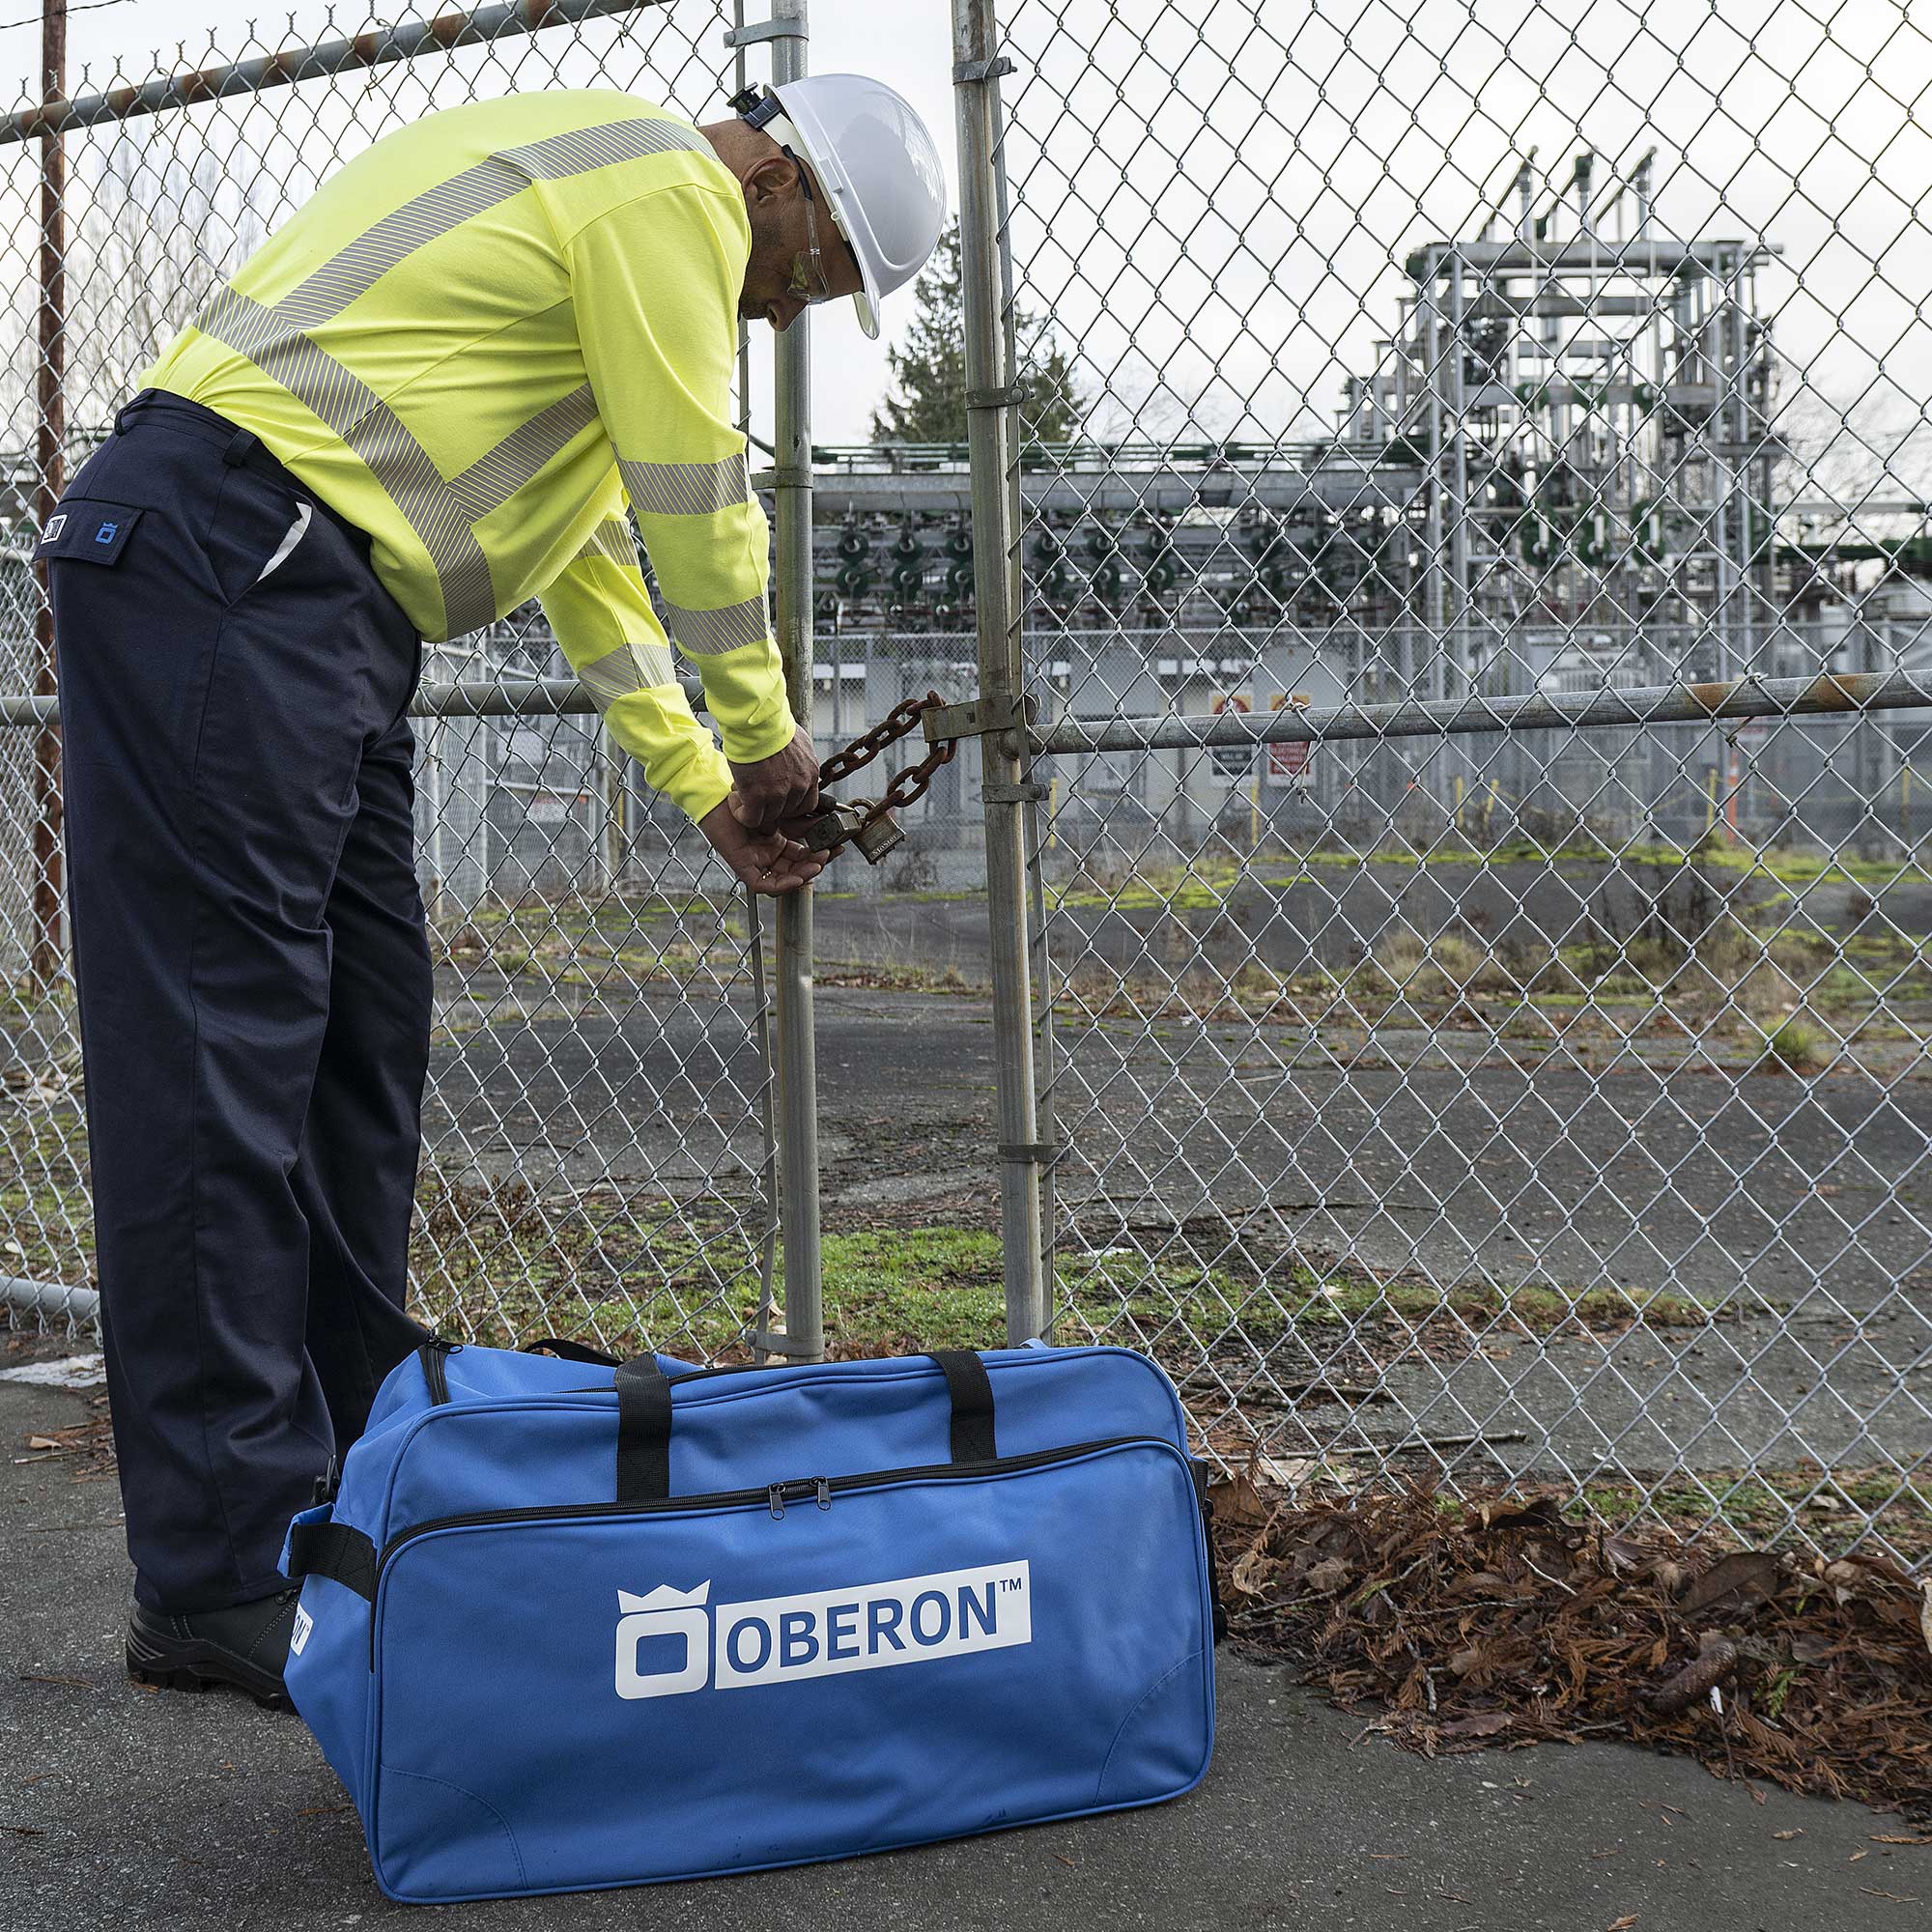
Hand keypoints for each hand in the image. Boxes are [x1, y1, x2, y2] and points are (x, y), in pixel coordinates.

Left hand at [699, 799, 823, 895]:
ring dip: (803, 876)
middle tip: (829, 855)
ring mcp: (755, 862)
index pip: (801, 857)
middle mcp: (766, 855)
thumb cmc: (745, 798)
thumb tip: (825, 825)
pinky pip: (764, 885)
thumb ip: (800, 820)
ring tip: (818, 864)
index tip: (835, 847)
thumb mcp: (780, 812)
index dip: (818, 855)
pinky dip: (783, 885)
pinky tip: (798, 877)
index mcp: (775, 843)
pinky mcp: (742, 867)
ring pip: (783, 881)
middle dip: (815, 866)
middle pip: (795, 871)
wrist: (719, 794)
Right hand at [727, 726, 819, 830]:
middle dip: (771, 807)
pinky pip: (751, 819)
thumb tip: (795, 763)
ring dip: (754, 809)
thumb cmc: (773, 724)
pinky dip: (742, 814)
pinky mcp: (758, 795)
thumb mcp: (798, 742)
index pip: (807, 805)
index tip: (779, 801)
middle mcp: (798, 786)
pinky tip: (736, 800)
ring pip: (768, 818)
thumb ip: (799, 760)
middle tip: (757, 795)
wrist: (757, 721)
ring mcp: (779, 792)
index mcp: (810, 773)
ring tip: (743, 793)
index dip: (790, 807)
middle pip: (787, 813)